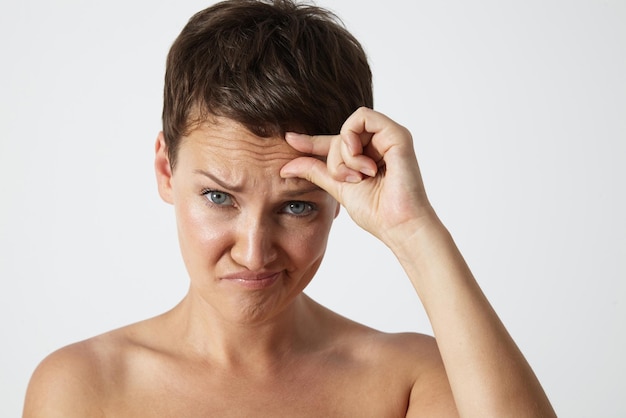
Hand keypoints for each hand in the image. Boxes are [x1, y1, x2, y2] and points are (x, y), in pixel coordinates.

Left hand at [280, 107, 435, 244]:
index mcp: (369, 156)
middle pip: (340, 135)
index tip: (289, 139)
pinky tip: (363, 163)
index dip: (312, 141)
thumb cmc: (376, 212)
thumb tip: (285, 167)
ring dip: (345, 154)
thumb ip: (316, 172)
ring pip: (349, 127)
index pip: (336, 142)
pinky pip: (362, 117)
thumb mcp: (338, 187)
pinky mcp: (397, 133)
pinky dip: (353, 140)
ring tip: (359, 175)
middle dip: (336, 160)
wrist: (398, 225)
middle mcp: (380, 143)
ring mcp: (389, 137)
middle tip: (350, 180)